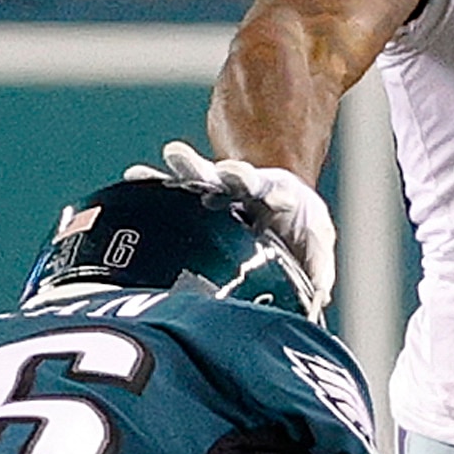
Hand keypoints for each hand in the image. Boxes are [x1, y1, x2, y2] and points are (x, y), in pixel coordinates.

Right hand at [129, 138, 337, 308]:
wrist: (273, 206)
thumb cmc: (295, 225)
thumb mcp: (314, 240)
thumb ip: (318, 265)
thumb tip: (320, 297)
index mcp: (271, 195)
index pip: (269, 192)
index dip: (272, 195)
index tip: (276, 198)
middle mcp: (241, 189)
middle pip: (231, 177)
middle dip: (226, 173)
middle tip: (221, 171)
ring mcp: (214, 190)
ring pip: (197, 176)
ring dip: (186, 167)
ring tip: (172, 156)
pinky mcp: (191, 199)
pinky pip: (168, 190)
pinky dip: (150, 183)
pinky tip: (132, 176)